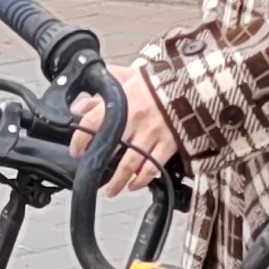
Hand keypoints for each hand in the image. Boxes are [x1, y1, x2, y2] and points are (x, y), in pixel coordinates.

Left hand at [69, 62, 181, 195]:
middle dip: (98, 166)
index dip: (80, 138)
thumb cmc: (158, 81)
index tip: (77, 151)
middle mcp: (135, 119)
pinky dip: (142, 180)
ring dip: (118, 181)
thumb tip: (79, 106)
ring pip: (130, 164)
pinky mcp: (169, 144)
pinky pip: (152, 167)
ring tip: (111, 191)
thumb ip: (104, 90)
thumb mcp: (128, 77)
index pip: (92, 121)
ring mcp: (153, 134)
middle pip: (110, 150)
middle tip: (92, 176)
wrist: (191, 82)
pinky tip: (134, 185)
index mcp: (123, 101)